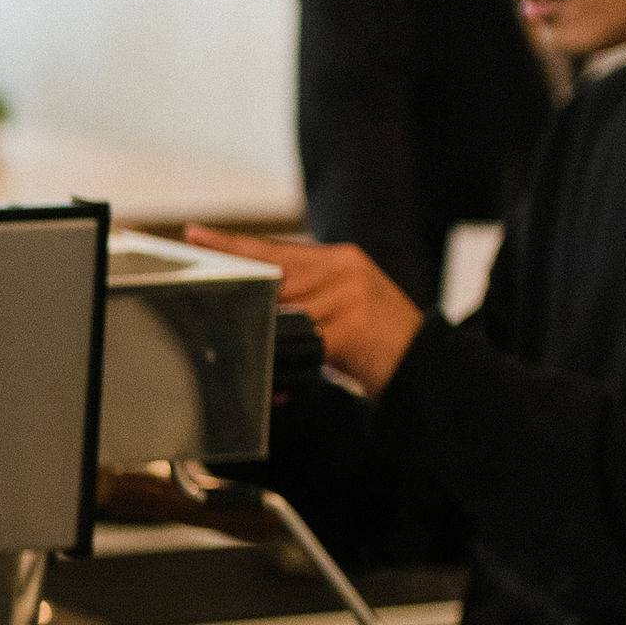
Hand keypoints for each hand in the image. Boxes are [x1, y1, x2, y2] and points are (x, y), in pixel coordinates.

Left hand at [185, 225, 426, 396]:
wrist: (429, 372)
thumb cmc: (379, 347)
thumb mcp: (343, 312)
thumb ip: (305, 302)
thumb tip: (255, 309)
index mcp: (341, 260)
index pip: (276, 249)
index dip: (232, 245)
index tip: (195, 235)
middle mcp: (345, 270)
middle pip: (273, 280)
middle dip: (244, 301)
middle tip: (212, 307)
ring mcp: (350, 296)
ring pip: (284, 318)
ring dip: (268, 349)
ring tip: (264, 370)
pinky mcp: (352, 328)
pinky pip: (303, 347)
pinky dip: (288, 372)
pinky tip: (284, 389)